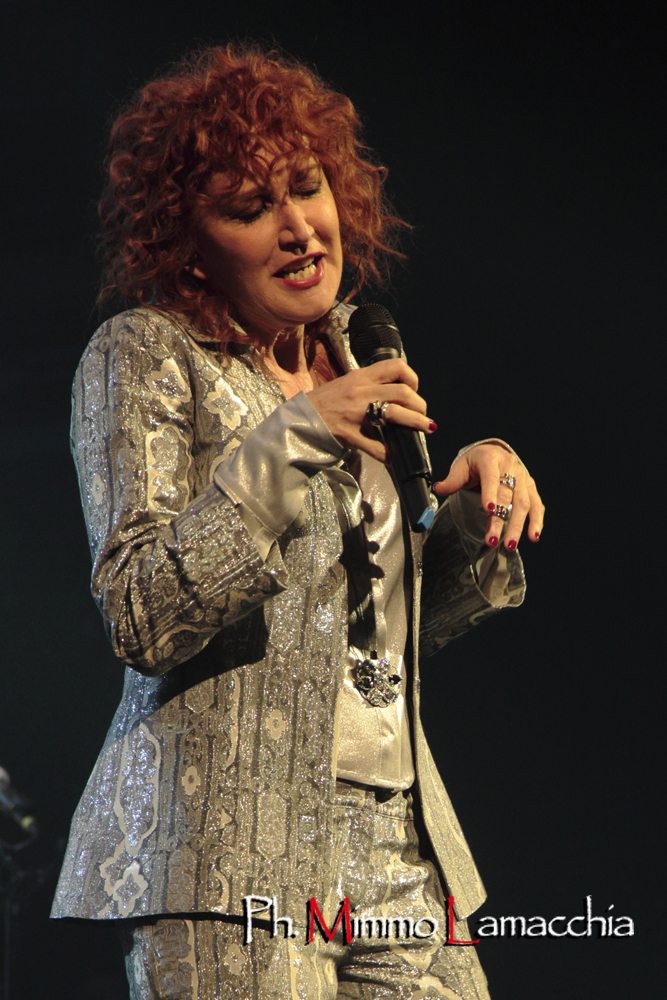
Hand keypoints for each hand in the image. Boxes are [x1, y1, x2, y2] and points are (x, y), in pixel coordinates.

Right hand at [307, 359, 435, 461]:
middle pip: (403, 393)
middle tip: (422, 415)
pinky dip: (389, 453)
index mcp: (361, 376)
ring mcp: (355, 413)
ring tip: (424, 429)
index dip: (412, 378)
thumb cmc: (324, 402)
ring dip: (415, 423)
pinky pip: (377, 446)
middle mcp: (361, 391)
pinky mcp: (350, 435)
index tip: (414, 389)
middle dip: (420, 405)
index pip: (396, 366)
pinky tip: (394, 455)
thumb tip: (398, 393)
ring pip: (395, 413)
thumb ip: (370, 386)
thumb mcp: (347, 384)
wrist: (299, 419)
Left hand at [433, 442, 544, 549]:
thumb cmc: (476, 462)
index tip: (488, 509)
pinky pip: (537, 505)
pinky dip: (536, 521)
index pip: (491, 477)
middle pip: (507, 495)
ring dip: (517, 525)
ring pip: (523, 503)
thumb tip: (439, 488)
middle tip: (492, 540)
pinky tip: (533, 536)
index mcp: (490, 458)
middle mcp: (510, 466)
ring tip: (510, 544)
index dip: (490, 493)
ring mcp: (523, 478)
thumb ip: (452, 480)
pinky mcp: (531, 488)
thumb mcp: (461, 466)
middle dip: (500, 520)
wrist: (494, 453)